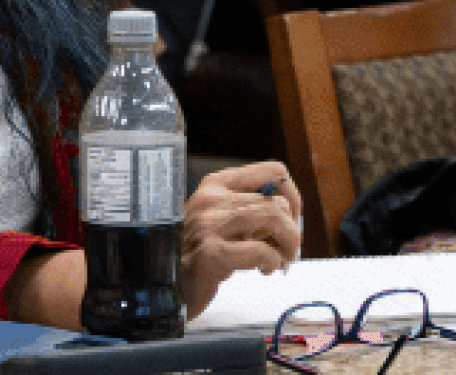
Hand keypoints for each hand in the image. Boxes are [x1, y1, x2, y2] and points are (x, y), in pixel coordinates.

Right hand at [177, 161, 301, 315]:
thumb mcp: (220, 219)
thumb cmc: (196, 253)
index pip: (273, 171)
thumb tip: (290, 212)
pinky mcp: (211, 254)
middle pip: (277, 201)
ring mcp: (209, 225)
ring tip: (280, 260)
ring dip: (288, 245)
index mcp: (216, 184)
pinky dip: (273, 262)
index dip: (292, 196)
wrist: (163, 284)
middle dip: (292, 229)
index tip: (291, 219)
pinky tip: (264, 270)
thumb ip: (248, 210)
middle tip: (288, 250)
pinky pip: (261, 251)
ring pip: (273, 218)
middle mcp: (211, 198)